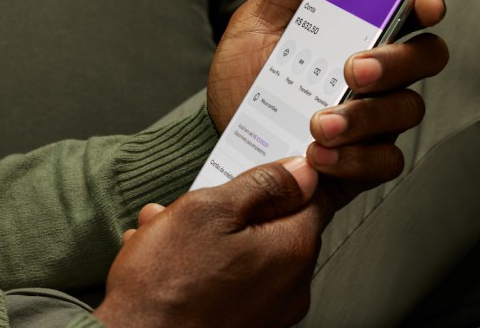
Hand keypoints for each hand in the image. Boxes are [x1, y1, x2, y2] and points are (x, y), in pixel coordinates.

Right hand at [94, 158, 320, 327]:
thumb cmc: (166, 286)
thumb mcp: (206, 210)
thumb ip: (261, 184)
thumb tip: (300, 170)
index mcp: (290, 248)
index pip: (316, 195)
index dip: (290, 173)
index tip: (269, 167)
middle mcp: (290, 285)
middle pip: (272, 224)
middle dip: (230, 208)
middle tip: (188, 206)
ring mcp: (269, 311)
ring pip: (246, 252)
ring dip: (208, 237)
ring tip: (163, 236)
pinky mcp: (245, 324)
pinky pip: (233, 281)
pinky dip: (205, 267)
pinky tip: (169, 264)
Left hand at [206, 0, 447, 215]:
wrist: (219, 133)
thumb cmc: (245, 75)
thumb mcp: (257, 22)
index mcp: (360, 34)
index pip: (414, 14)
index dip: (428, 4)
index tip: (421, 4)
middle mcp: (378, 76)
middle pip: (424, 60)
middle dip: (394, 63)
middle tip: (350, 70)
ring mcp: (375, 121)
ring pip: (407, 111)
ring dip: (366, 117)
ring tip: (318, 122)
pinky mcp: (363, 164)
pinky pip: (385, 162)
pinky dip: (356, 160)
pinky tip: (318, 154)